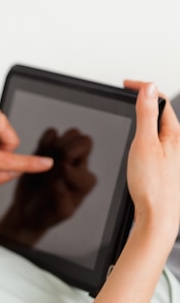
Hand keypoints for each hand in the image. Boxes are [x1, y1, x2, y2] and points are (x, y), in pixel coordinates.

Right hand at [0, 127, 96, 244]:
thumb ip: (62, 200)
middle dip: (67, 148)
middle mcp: (77, 166)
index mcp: (84, 181)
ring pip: (72, 134)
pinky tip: (40, 153)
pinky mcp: (48, 150)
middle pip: (84, 142)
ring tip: (46, 158)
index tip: (56, 176)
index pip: (86, 166)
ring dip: (57, 143)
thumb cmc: (46, 213)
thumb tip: (59, 182)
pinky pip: (51, 134)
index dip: (70, 170)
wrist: (28, 210)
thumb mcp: (57, 213)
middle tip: (54, 161)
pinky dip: (45, 139)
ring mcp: (63, 156)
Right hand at [124, 80, 179, 236]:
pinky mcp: (165, 169)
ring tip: (131, 113)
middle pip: (161, 113)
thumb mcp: (145, 144)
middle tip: (129, 94)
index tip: (126, 85)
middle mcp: (176, 144)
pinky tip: (137, 144)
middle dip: (145, 101)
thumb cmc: (154, 186)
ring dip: (145, 118)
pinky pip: (155, 145)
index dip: (143, 88)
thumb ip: (146, 115)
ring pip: (159, 130)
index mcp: (174, 134)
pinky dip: (144, 136)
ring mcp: (171, 157)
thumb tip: (149, 89)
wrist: (159, 217)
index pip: (160, 101)